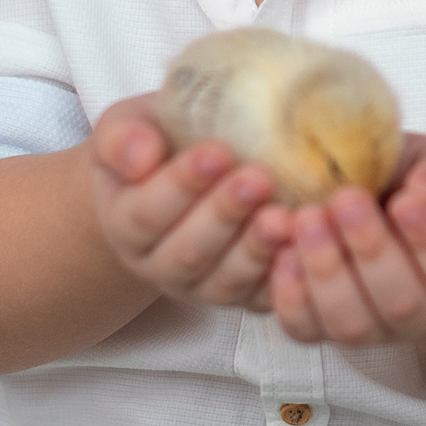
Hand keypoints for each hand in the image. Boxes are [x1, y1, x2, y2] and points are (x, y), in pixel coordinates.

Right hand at [89, 92, 290, 308]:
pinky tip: (304, 247)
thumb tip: (140, 157)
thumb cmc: (156, 142)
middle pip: (189, 251)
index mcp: (124, 224)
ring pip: (226, 279)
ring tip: (283, 216)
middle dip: (225, 215)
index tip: (216, 153)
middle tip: (258, 179)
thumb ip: (122, 139)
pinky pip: (262, 297)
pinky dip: (284, 276)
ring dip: (256, 249)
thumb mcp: (124, 128)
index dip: (181, 185)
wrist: (180, 175)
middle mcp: (159, 264)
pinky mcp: (243, 296)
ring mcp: (202, 285)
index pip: (147, 213)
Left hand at [267, 133, 425, 346]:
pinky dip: (291, 296)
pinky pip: (305, 329)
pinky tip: (284, 252)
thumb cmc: (415, 187)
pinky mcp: (323, 329)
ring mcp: (370, 329)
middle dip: (370, 249)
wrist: (383, 208)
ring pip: (351, 323)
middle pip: (400, 302)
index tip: (406, 200)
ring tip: (308, 218)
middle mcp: (418, 314)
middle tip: (346, 199)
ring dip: (327, 271)